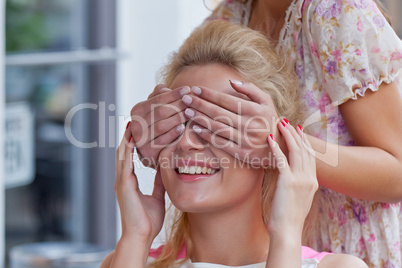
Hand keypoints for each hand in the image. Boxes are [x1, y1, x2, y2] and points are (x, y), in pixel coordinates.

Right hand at [115, 125, 165, 244]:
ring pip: (122, 154)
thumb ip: (159, 183)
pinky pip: (124, 162)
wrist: (140, 236)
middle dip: (128, 136)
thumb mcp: (157, 197)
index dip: (133, 143)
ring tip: (132, 122)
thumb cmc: (148, 220)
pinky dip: (127, 148)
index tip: (140, 129)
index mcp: (129, 182)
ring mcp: (121, 181)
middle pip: (124, 152)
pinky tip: (131, 137)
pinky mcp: (123, 184)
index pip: (130, 157)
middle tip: (134, 119)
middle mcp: (123, 179)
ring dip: (127, 138)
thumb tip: (164, 170)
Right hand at [130, 84, 189, 167]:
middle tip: (192, 101)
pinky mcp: (147, 151)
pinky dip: (172, 133)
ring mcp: (140, 138)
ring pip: (161, 126)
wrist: (152, 150)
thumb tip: (166, 89)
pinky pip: (162, 140)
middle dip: (178, 105)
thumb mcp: (156, 108)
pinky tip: (182, 127)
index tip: (187, 89)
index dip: (173, 94)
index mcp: (137, 110)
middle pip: (160, 112)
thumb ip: (159, 96)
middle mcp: (136, 124)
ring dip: (177, 118)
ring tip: (190, 113)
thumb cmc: (157, 123)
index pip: (157, 99)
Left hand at [181, 81, 277, 166]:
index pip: (226, 99)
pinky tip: (196, 128)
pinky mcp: (241, 153)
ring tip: (187, 111)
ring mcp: (244, 140)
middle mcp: (249, 125)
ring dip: (200, 119)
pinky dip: (207, 135)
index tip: (195, 89)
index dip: (209, 94)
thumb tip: (232, 81)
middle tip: (185, 98)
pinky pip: (220, 143)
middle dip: (200, 104)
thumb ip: (250, 89)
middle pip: (218, 113)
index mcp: (254, 110)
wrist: (280, 147)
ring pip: (217, 127)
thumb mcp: (266, 101)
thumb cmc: (269, 120)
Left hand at [267, 120, 317, 236]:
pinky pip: (282, 160)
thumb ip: (298, 185)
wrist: (287, 231)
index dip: (304, 141)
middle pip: (305, 150)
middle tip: (287, 122)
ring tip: (280, 123)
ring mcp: (301, 180)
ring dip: (288, 135)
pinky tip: (269, 139)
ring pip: (296, 151)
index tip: (297, 130)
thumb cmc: (288, 217)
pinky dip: (276, 148)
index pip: (310, 156)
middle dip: (296, 134)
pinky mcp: (288, 182)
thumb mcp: (298, 198)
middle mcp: (310, 178)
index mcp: (313, 182)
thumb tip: (290, 176)